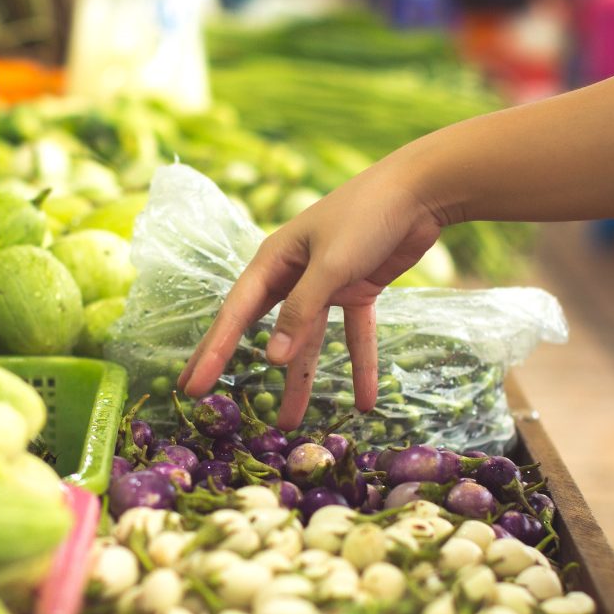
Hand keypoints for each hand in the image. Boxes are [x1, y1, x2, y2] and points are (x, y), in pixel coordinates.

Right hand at [177, 162, 449, 428]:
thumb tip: (273, 358)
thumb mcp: (331, 265)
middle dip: (237, 364)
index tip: (192, 387)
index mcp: (274, 260)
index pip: (236, 314)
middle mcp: (294, 273)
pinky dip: (361, 365)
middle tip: (208, 401)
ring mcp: (326, 283)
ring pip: (309, 341)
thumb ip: (302, 312)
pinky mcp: (358, 288)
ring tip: (290, 423)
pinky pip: (354, 334)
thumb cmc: (366, 215)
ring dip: (303, 380)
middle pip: (261, 327)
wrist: (420, 190)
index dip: (214, 352)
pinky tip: (365, 401)